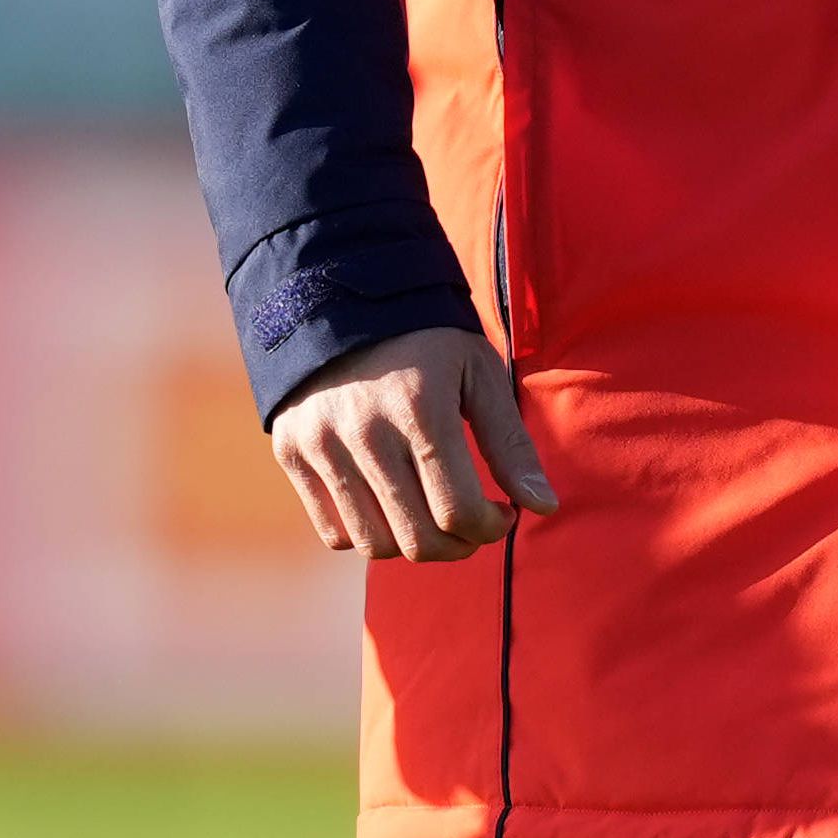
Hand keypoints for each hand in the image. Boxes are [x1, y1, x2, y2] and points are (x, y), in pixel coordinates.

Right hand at [270, 328, 556, 561]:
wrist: (339, 292)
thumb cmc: (424, 336)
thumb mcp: (477, 372)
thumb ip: (510, 443)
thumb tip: (544, 506)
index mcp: (419, 410)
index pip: (458, 511)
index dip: (491, 527)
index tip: (502, 511)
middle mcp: (365, 433)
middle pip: (418, 539)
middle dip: (459, 545)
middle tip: (471, 523)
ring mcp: (322, 445)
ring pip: (375, 544)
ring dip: (414, 545)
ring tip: (432, 517)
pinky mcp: (293, 452)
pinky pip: (333, 531)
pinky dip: (367, 534)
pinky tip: (390, 505)